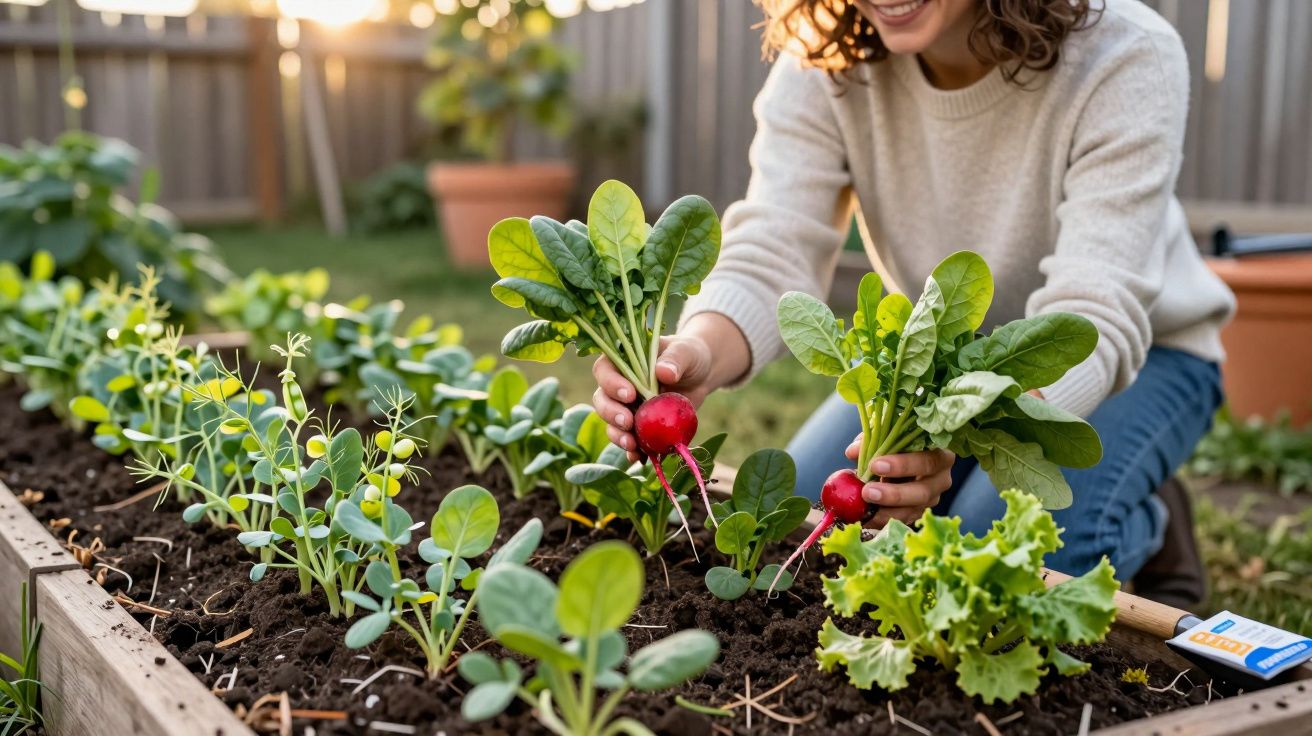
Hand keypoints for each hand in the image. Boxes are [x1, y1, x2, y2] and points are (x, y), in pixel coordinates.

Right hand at [593, 335, 714, 460]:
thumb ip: (675, 359)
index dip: (611, 383)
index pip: (604, 369)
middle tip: (628, 422)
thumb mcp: (686, 352)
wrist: (700, 377)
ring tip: (632, 445)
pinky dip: (633, 451)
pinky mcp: (638, 425)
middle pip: (602, 399)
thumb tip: (664, 372)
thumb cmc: (689, 356)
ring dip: (618, 436)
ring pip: (611, 423)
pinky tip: (640, 458)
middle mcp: (617, 384)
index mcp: (622, 360)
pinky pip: (630, 440)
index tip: (630, 395)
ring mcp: (625, 407)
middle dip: (611, 414)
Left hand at [844, 437, 953, 527]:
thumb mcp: (887, 437)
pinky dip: (882, 520)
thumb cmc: (897, 444)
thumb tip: (853, 451)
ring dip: (886, 511)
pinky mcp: (919, 512)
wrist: (899, 462)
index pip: (928, 461)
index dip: (903, 464)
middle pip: (922, 491)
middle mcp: (941, 479)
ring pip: (913, 510)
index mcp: (941, 455)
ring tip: (864, 508)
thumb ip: (872, 441)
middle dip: (894, 493)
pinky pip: (903, 520)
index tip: (875, 465)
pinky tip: (865, 518)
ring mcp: (932, 499)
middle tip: (867, 491)